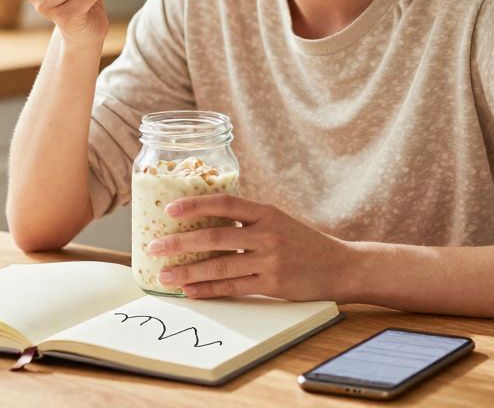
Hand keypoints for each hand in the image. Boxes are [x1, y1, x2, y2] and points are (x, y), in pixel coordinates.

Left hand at [146, 194, 352, 301]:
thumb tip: (203, 220)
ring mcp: (270, 260)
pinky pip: (233, 287)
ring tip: (164, 274)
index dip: (195, 204)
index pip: (224, 203)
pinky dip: (209, 289)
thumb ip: (246, 220)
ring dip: (187, 271)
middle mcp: (267, 234)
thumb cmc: (303, 242)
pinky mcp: (273, 284)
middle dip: (179, 243)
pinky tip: (190, 290)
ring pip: (219, 266)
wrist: (340, 266)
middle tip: (153, 247)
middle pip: (215, 237)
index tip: (169, 209)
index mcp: (266, 212)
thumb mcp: (278, 220)